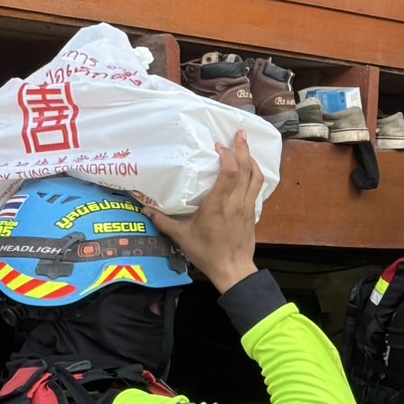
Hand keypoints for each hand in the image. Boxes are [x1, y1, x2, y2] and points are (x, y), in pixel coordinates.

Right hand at [144, 130, 262, 293]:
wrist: (233, 269)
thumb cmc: (207, 253)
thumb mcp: (182, 237)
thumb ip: (163, 221)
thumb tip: (146, 208)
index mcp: (218, 204)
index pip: (229, 173)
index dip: (227, 156)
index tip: (219, 146)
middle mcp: (236, 202)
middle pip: (246, 169)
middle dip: (243, 149)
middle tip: (240, 133)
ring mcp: (248, 206)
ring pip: (256, 177)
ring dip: (252, 159)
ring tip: (246, 146)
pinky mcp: (253, 212)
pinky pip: (258, 188)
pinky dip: (256, 175)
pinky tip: (251, 169)